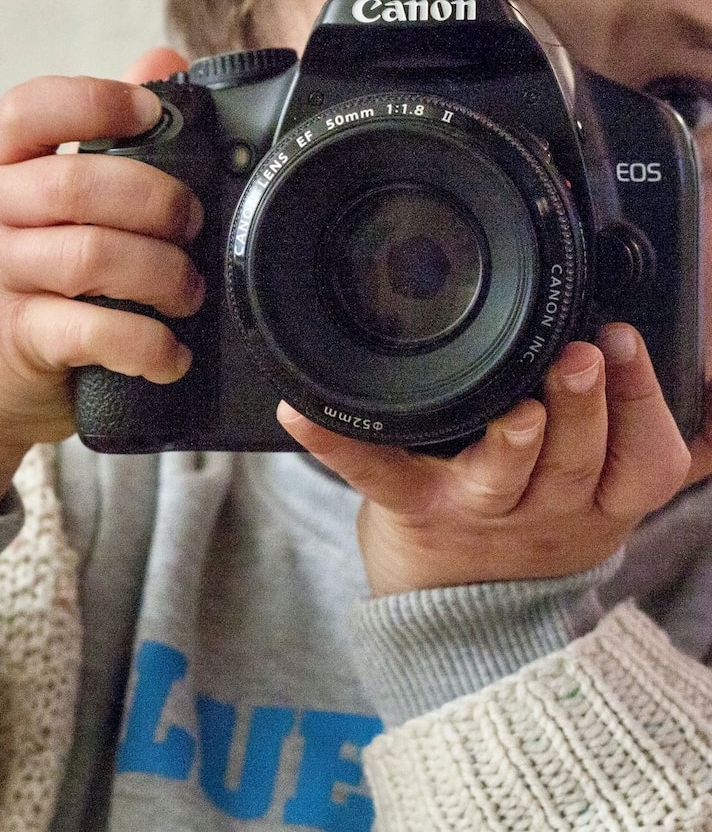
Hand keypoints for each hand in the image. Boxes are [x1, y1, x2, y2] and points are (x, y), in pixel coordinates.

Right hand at [0, 48, 202, 512]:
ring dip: (163, 273)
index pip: (27, 109)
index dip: (96, 101)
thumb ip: (101, 132)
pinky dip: (147, 344)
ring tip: (189, 290)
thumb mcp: (41, 202)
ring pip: (91, 257)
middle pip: (75, 184)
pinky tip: (171, 353)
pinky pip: (92, 331)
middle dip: (156, 200)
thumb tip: (162, 60)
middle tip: (192, 224)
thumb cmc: (20, 280)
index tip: (153, 114)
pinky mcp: (16, 340)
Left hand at [278, 323, 693, 594]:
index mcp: (601, 494)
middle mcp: (546, 507)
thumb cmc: (536, 520)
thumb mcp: (611, 491)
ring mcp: (476, 510)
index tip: (627, 340)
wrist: (465, 615)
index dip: (642, 403)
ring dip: (512, 439)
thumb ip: (652, 441)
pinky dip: (335, 443)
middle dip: (584, 406)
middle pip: (576, 459)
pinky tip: (303, 413)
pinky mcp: (409, 509)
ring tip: (516, 408)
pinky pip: (372, 473)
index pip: (645, 457)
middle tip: (585, 355)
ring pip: (505, 476)